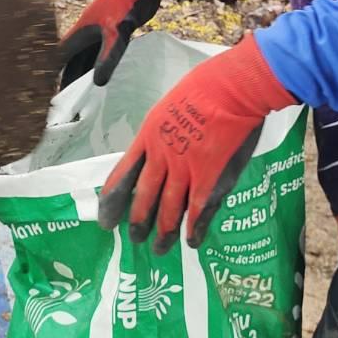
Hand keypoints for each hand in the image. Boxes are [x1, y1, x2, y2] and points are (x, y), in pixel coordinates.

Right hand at [59, 0, 181, 85]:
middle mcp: (85, 33)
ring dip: (82, 73)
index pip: (59, 57)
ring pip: (85, 57)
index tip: (49, 93)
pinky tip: (101, 77)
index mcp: (80, 31)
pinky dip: (97, 66)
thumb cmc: (125, 4)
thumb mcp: (116, 34)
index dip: (52, 74)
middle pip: (71, 59)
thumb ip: (107, 58)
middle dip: (67, 78)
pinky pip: (99, 53)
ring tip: (81, 95)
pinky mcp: (113, 32)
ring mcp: (99, 32)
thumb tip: (97, 84)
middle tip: (66, 102)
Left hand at [97, 34, 296, 251]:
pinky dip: (194, 229)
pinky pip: (199, 212)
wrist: (232, 89)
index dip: (113, 200)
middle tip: (132, 239)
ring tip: (157, 249)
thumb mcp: (169, 107)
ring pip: (169, 210)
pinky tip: (191, 242)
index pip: (123, 174)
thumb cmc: (203, 88)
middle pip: (144, 197)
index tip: (105, 219)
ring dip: (162, 232)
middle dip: (137, 221)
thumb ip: (163, 133)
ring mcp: (186, 171)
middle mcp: (162, 157)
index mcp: (149, 137)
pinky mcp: (211, 180)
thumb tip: (159, 149)